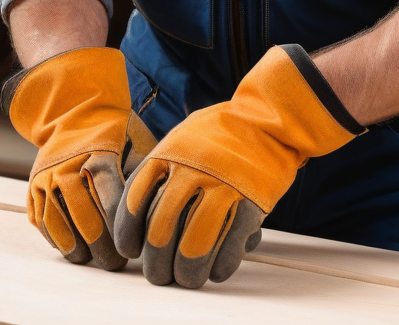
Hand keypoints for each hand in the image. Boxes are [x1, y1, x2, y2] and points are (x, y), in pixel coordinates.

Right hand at [5, 47, 155, 269]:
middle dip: (102, 248)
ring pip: (60, 225)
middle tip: (114, 262)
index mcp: (100, 156)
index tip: (132, 247)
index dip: (121, 230)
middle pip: (86, 221)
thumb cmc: (117, 132)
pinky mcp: (33, 187)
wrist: (77, 110)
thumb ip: (144, 176)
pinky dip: (56, 239)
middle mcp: (69, 168)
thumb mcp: (137, 142)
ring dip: (77, 249)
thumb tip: (158, 211)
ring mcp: (47, 178)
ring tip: (92, 259)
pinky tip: (72, 249)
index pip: (112, 204)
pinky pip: (42, 221)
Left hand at [114, 44, 362, 287]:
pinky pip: (229, 246)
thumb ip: (161, 168)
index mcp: (170, 152)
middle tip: (159, 275)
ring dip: (187, 272)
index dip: (129, 233)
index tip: (131, 251)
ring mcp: (223, 186)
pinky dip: (221, 265)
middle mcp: (192, 170)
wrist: (268, 118)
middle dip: (157, 263)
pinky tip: (216, 270)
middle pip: (162, 231)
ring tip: (186, 279)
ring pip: (194, 246)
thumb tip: (136, 211)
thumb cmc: (221, 132)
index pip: (136, 201)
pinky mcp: (251, 202)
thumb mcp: (183, 137)